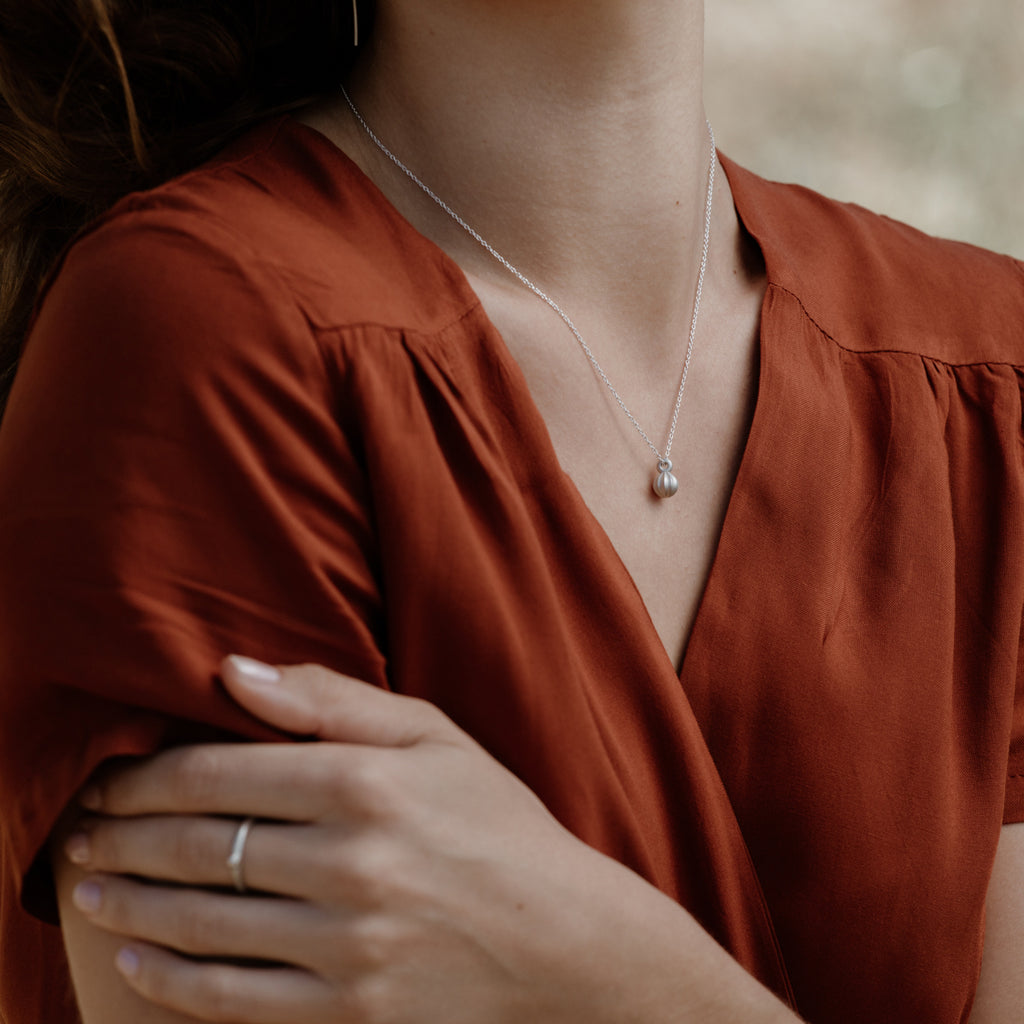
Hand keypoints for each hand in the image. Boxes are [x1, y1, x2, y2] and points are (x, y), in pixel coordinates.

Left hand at [63, 657, 709, 1023]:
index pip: (221, 772)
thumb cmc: (495, 822)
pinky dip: (174, 980)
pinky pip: (235, 999)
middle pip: (198, 845)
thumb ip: (333, 700)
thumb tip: (235, 672)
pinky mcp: (352, 1009)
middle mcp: (351, 861)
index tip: (112, 780)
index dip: (149, 777)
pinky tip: (138, 961)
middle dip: (122, 839)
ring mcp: (348, 944)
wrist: (562, 938)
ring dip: (130, 905)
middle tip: (81, 837)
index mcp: (366, 782)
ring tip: (90, 892)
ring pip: (203, 922)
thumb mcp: (433, 736)